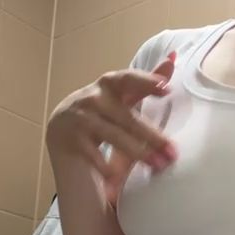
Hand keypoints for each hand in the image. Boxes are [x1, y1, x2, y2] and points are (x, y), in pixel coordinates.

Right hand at [47, 53, 177, 198]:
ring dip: (137, 151)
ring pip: (112, 135)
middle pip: (126, 116)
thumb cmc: (101, 113)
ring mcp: (79, 117)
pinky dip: (104, 165)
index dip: (146, 81)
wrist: (61, 129)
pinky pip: (90, 152)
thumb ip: (145, 82)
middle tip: (172, 152)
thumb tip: (174, 57)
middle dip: (151, 136)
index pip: (127, 79)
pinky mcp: (68, 138)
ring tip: (157, 165)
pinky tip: (116, 177)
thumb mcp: (122, 96)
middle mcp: (92, 98)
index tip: (165, 88)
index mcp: (108, 86)